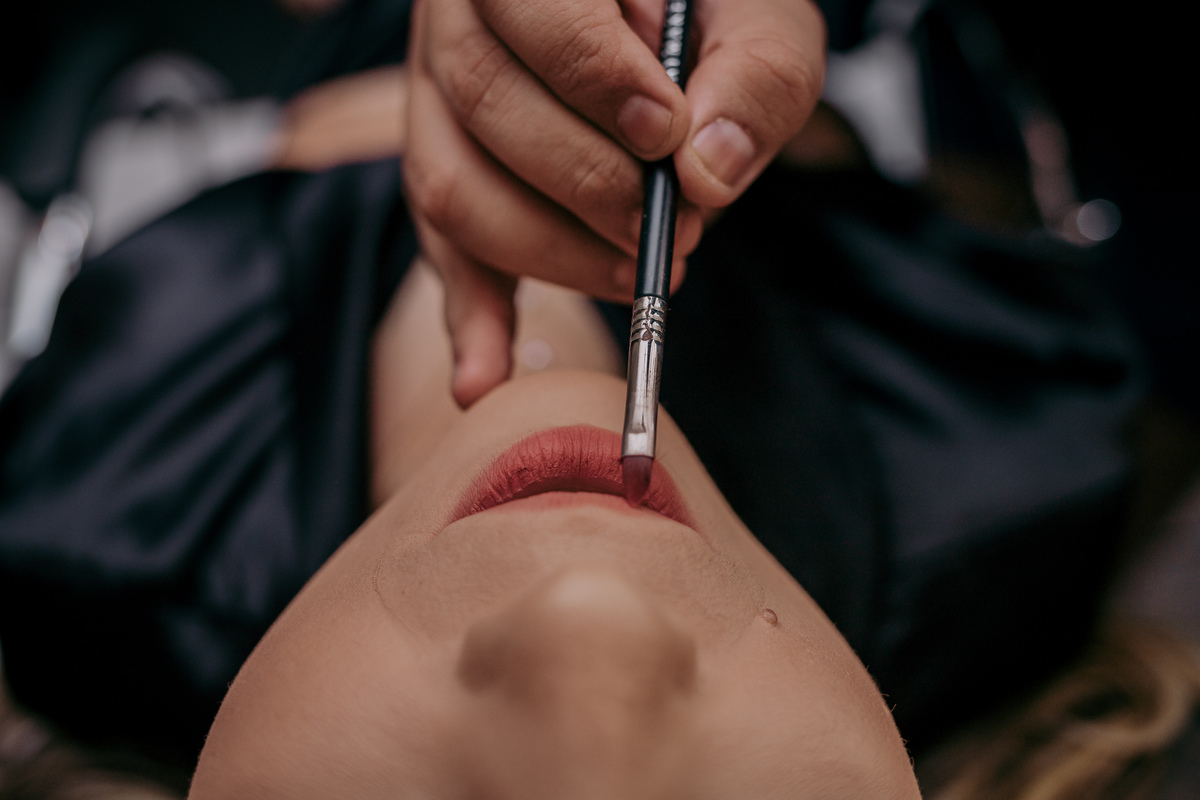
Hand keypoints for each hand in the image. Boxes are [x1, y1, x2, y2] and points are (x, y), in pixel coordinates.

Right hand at [404, 0, 824, 406]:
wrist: (682, 25)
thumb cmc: (718, 14)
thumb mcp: (767, 19)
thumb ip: (754, 76)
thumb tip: (705, 175)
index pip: (533, 7)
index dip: (595, 77)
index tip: (667, 136)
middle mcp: (457, 18)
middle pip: (484, 101)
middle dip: (586, 181)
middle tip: (676, 226)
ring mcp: (434, 99)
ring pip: (450, 183)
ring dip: (548, 251)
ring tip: (638, 276)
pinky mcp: (445, 171)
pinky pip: (440, 249)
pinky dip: (467, 318)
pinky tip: (485, 379)